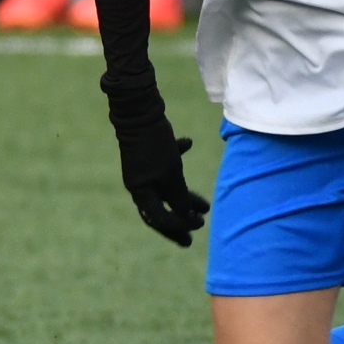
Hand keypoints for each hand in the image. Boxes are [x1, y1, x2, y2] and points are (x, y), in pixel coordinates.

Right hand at [101, 69, 207, 246]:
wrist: (137, 109)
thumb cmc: (155, 144)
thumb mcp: (172, 174)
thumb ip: (179, 197)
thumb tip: (186, 216)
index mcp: (140, 192)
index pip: (158, 219)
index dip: (179, 225)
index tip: (198, 225)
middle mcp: (139, 183)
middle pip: (160, 209)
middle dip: (181, 221)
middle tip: (197, 234)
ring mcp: (142, 168)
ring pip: (166, 188)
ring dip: (185, 197)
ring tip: (206, 205)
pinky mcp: (147, 153)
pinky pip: (165, 164)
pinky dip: (178, 159)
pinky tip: (187, 143)